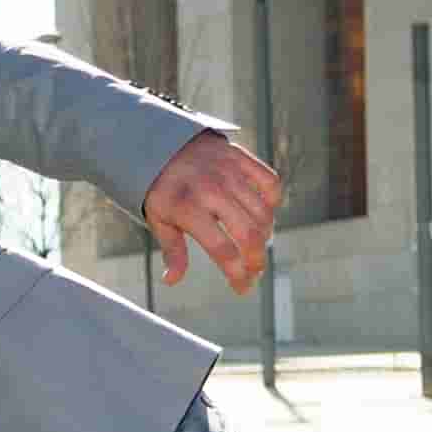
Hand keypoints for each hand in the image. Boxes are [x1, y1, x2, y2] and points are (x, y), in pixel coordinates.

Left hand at [139, 130, 282, 293]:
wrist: (161, 144)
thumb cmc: (161, 189)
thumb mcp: (159, 220)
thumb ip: (172, 250)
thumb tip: (172, 280)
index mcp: (188, 209)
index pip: (222, 250)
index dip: (237, 275)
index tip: (242, 288)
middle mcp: (211, 190)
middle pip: (249, 234)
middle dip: (257, 260)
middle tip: (255, 271)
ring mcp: (228, 171)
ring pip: (263, 212)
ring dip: (266, 235)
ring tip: (257, 246)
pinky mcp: (240, 157)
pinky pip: (270, 182)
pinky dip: (273, 201)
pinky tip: (264, 214)